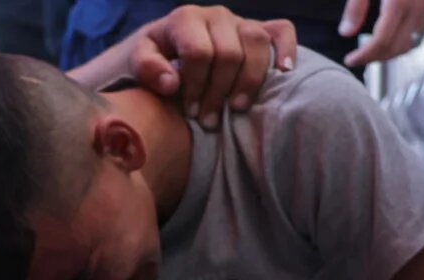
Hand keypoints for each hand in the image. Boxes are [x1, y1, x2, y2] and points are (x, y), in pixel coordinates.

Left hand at [120, 5, 298, 129]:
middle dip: (218, 92)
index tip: (191, 112)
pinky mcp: (260, 28)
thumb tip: (173, 84)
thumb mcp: (137, 61)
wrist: (164, 48)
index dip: (196, 86)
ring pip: (256, 42)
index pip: (199, 52)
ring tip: (236, 108)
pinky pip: (282, 31)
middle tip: (208, 121)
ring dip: (249, 80)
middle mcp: (216, 15)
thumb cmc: (153, 60)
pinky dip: (286, 49)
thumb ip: (147, 68)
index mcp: (185, 19)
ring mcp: (240, 21)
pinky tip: (284, 72)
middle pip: (229, 53)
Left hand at [341, 0, 423, 67]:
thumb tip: (346, 33)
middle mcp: (417, 8)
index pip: (381, 41)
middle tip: (357, 58)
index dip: (364, 55)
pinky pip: (420, 35)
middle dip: (375, 58)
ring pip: (410, 45)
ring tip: (370, 52)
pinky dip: (405, 44)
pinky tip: (390, 42)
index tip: (350, 60)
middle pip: (396, 47)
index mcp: (398, 2)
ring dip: (390, 53)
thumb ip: (355, 7)